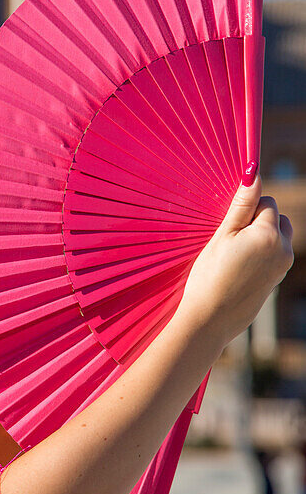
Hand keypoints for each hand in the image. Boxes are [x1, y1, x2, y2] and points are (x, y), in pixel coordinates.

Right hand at [178, 173, 293, 346]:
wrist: (210, 318)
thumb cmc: (209, 275)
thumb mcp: (222, 236)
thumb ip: (241, 205)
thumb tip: (254, 175)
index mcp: (269, 235)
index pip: (266, 202)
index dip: (246, 209)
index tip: (229, 225)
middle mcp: (283, 250)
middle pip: (278, 218)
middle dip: (259, 220)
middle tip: (231, 239)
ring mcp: (283, 266)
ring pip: (279, 236)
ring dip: (262, 236)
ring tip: (236, 253)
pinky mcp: (278, 278)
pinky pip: (276, 254)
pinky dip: (262, 253)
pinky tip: (240, 266)